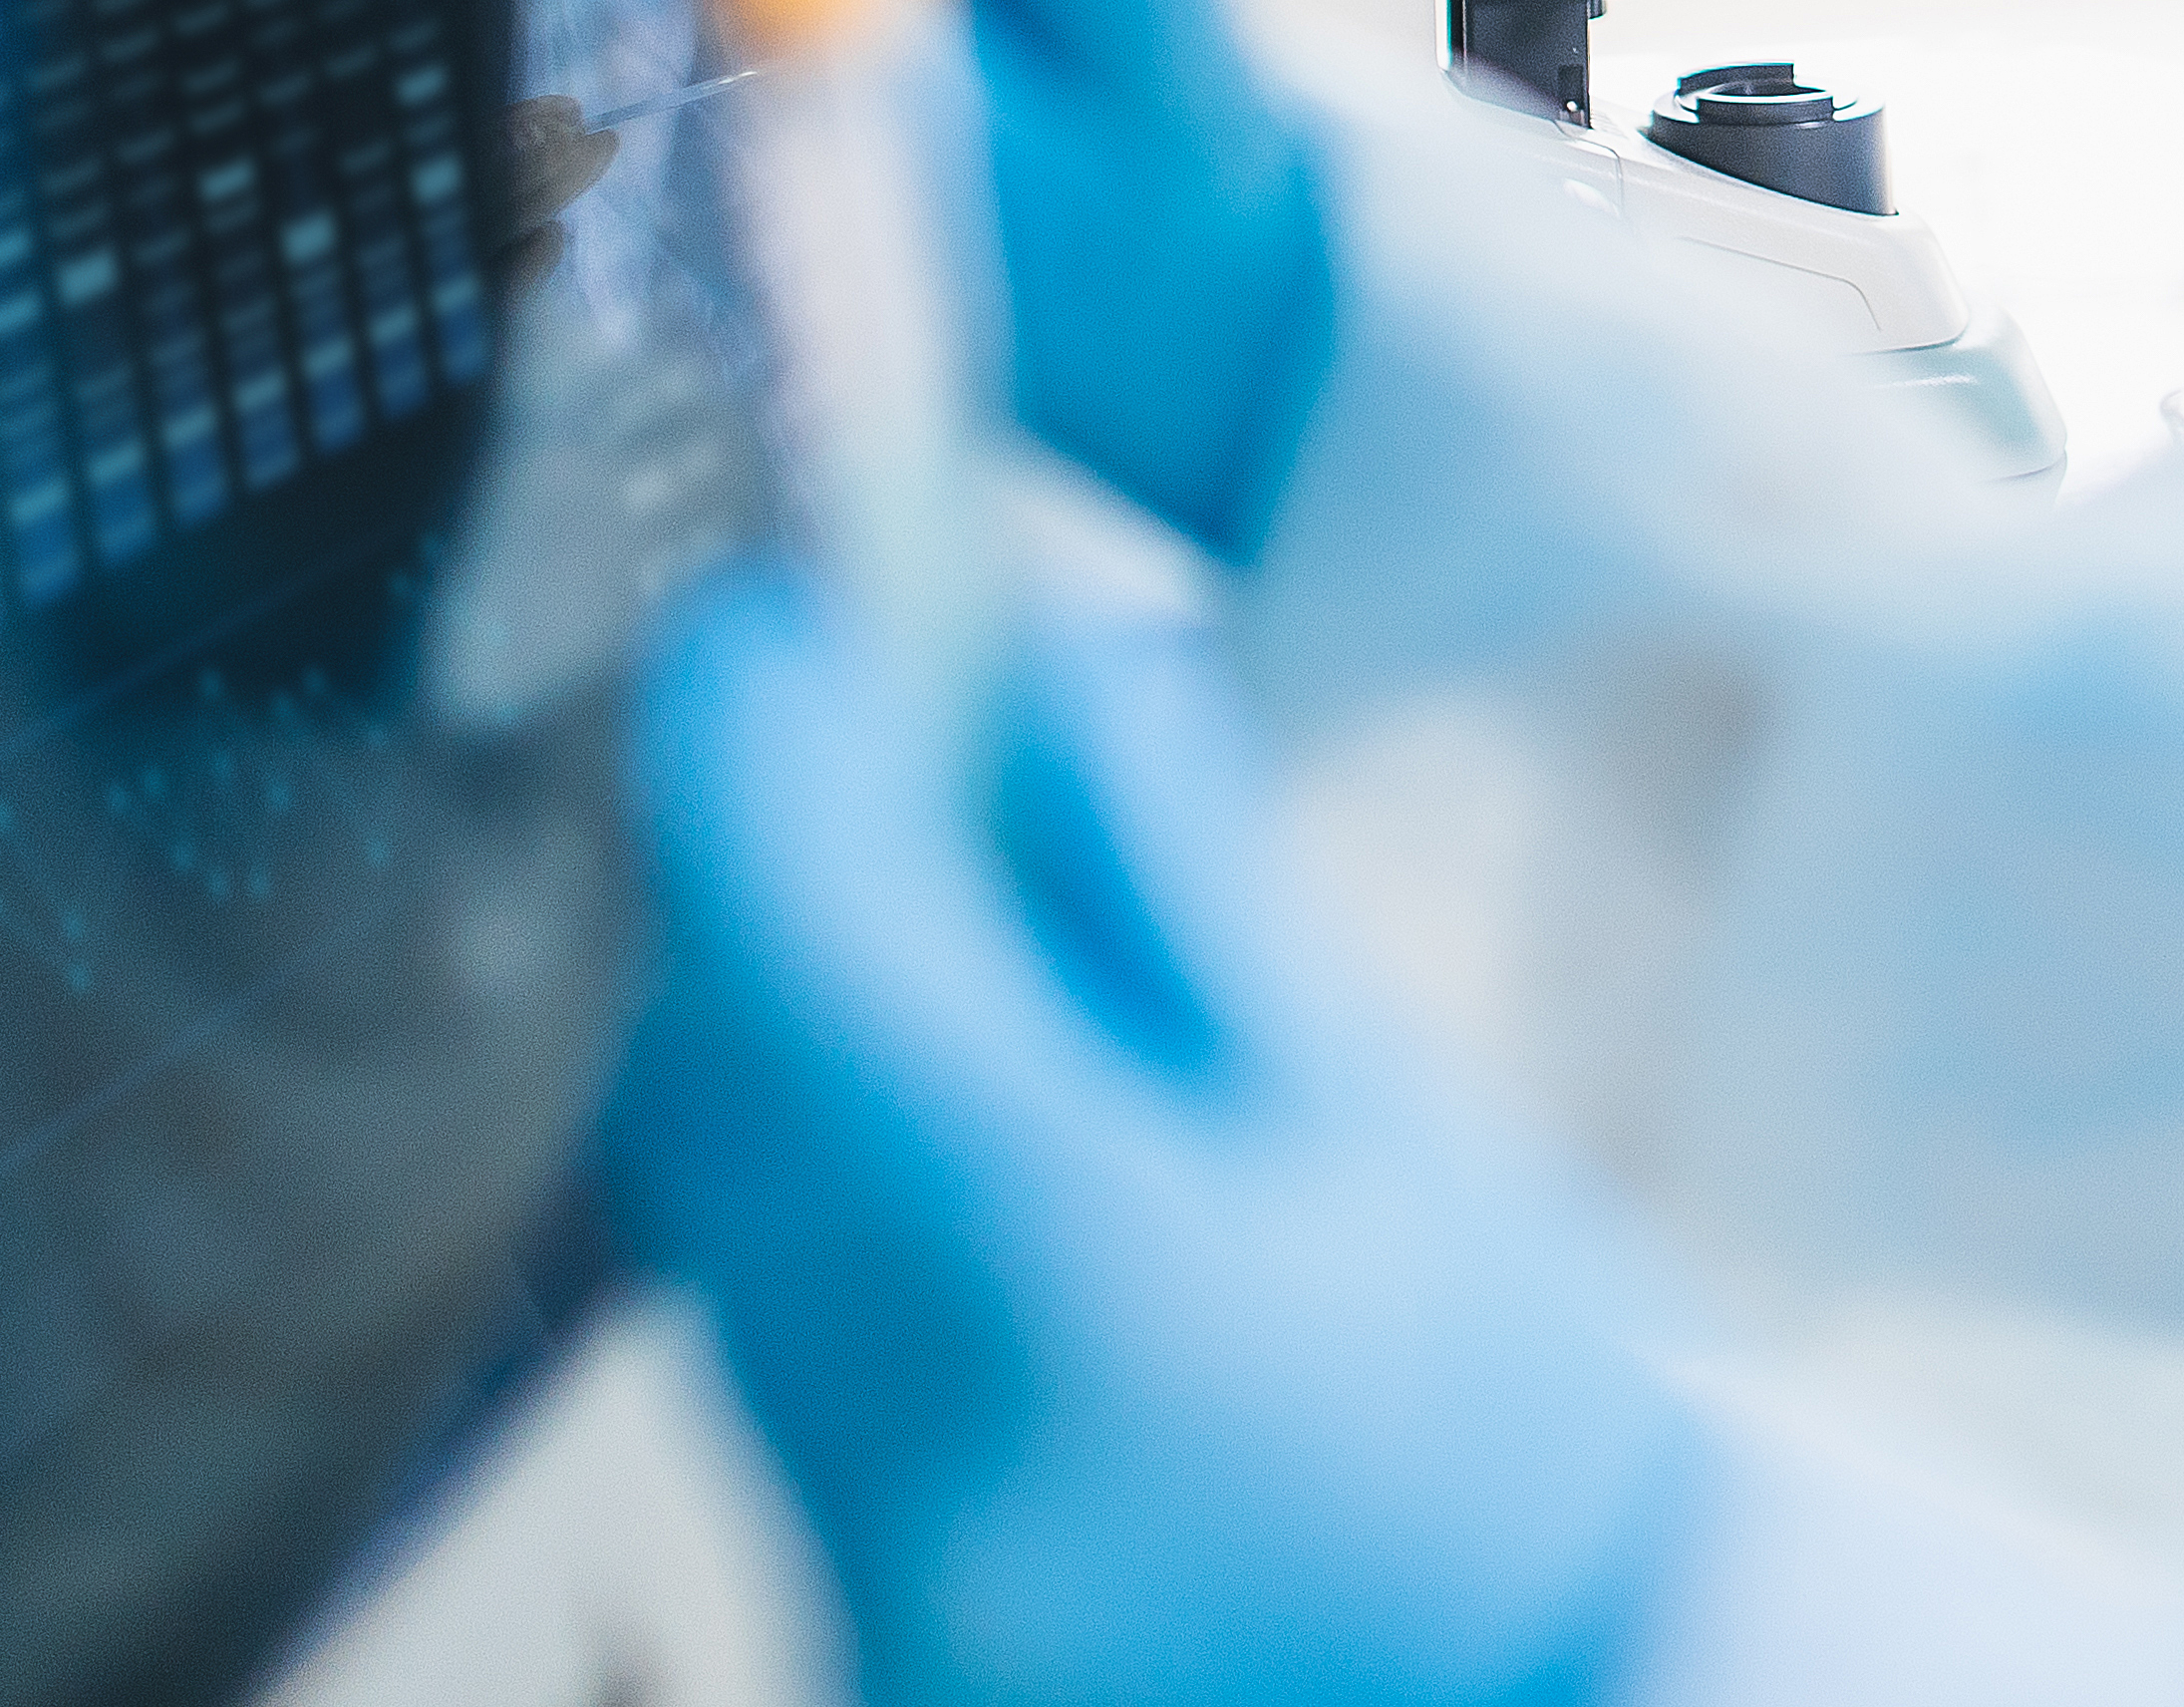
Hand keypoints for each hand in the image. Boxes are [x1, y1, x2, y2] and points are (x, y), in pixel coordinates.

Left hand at [615, 582, 1706, 1706]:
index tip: (805, 595)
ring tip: (1008, 973)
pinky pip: (738, 1304)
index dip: (755, 708)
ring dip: (790, 1010)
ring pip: (696, 1168)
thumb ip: (1172, 872)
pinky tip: (992, 1161)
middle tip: (928, 735)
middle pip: (704, 1032)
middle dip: (781, 853)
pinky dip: (815, 1172)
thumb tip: (1027, 636)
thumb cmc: (1488, 1428)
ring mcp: (812, 1522)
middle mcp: (871, 1397)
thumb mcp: (1381, 1110)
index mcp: (1042, 1243)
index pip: (777, 908)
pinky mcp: (804, 1590)